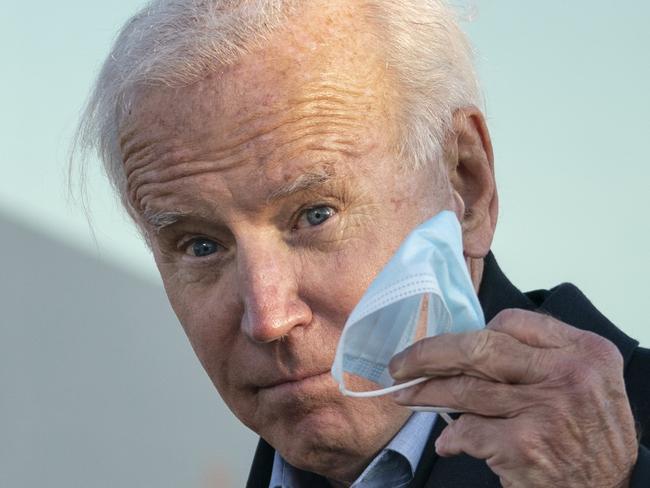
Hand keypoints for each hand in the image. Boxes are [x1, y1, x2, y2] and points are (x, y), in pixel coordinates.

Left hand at [389, 308, 637, 487]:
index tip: (450, 342)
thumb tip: (471, 348)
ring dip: (426, 392)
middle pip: (478, 349)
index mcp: (583, 350)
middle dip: (429, 354)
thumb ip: (540, 357)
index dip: (473, 331)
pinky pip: (468, 431)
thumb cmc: (592, 435)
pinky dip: (451, 438)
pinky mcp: (524, 445)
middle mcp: (566, 374)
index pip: (512, 322)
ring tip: (407, 395)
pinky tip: (446, 443)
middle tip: (402, 363)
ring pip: (465, 389)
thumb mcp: (586, 381)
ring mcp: (544, 409)